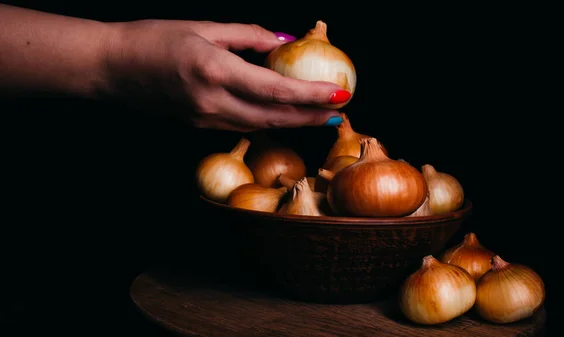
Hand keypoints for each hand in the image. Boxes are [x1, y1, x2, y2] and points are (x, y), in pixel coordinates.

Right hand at [106, 20, 348, 131]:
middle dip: (311, 118)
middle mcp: (214, 102)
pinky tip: (283, 116)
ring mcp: (206, 119)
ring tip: (318, 117)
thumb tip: (283, 41)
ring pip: (262, 126)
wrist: (110, 68)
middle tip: (338, 112)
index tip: (340, 95)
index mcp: (216, 72)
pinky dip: (269, 122)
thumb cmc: (152, 39)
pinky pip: (243, 126)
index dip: (311, 96)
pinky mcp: (200, 125)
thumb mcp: (203, 28)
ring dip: (293, 123)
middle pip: (275, 117)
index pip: (276, 91)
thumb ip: (248, 36)